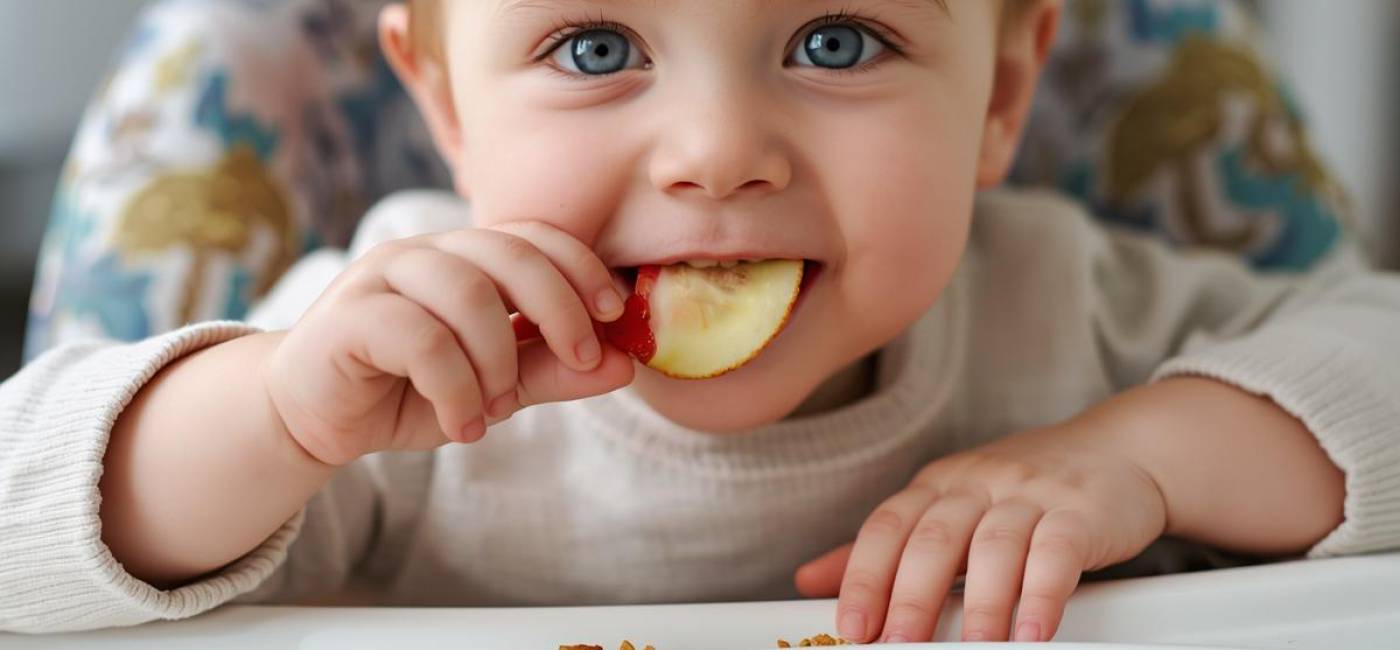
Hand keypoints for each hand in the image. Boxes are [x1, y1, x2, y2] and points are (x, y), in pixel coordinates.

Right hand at [263, 220, 634, 466]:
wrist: (310, 417)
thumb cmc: (405, 391)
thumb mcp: (493, 386)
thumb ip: (552, 371)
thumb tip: (623, 366)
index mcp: (464, 256)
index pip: (533, 235)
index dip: (581, 266)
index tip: (614, 315)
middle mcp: (425, 253)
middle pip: (509, 254)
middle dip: (560, 308)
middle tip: (580, 361)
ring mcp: (382, 276)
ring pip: (468, 295)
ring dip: (500, 362)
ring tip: (496, 411)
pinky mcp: (349, 316)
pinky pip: (423, 340)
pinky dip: (457, 390)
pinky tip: (463, 426)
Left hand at [794, 423, 1167, 642]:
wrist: (1120, 450)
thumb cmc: (1024, 489)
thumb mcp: (949, 506)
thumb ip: (886, 547)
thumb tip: (809, 582)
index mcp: (938, 485)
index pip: (888, 527)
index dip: (864, 576)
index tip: (852, 627)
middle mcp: (978, 483)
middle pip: (934, 538)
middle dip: (911, 598)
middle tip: (899, 646)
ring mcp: (1031, 493)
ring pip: (995, 547)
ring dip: (980, 604)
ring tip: (972, 649)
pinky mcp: (1082, 510)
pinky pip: (1057, 550)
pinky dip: (1043, 593)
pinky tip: (1032, 631)